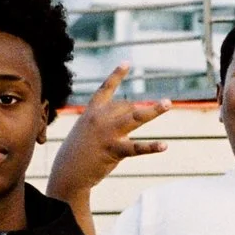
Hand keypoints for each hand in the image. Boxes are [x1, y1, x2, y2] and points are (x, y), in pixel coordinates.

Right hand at [45, 65, 170, 197]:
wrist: (68, 172)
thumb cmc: (80, 151)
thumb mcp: (89, 130)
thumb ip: (109, 120)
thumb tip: (133, 113)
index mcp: (92, 112)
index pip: (105, 89)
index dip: (116, 76)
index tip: (127, 63)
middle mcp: (99, 119)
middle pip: (127, 105)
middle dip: (144, 109)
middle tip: (166, 104)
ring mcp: (107, 133)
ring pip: (134, 118)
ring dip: (152, 111)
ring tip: (167, 104)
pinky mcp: (113, 150)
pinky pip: (136, 147)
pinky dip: (151, 147)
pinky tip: (164, 145)